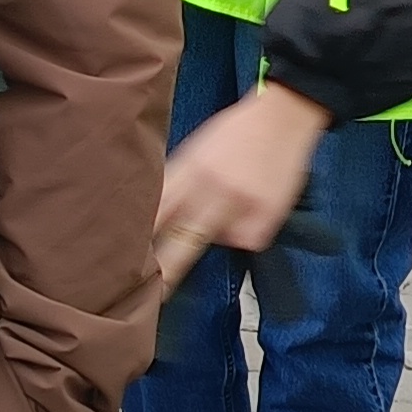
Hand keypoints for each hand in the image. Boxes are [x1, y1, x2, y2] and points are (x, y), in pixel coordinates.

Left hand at [155, 83, 333, 282]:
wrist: (284, 116)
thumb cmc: (236, 131)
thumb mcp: (196, 150)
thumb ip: (177, 182)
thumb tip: (154, 218)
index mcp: (190, 169)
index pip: (158, 213)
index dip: (140, 241)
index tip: (127, 265)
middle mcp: (213, 188)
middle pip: (182, 240)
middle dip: (165, 271)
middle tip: (152, 295)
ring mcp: (241, 204)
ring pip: (216, 241)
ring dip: (215, 234)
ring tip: (230, 203)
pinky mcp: (267, 217)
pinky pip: (246, 240)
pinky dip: (245, 231)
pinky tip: (251, 204)